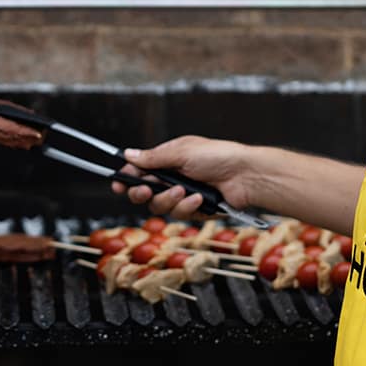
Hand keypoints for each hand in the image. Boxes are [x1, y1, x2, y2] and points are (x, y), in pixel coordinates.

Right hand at [113, 135, 251, 219]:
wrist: (247, 176)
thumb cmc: (219, 156)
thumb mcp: (182, 151)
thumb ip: (153, 157)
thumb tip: (128, 154)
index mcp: (169, 160)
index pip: (140, 171)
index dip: (127, 178)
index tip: (118, 184)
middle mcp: (173, 178)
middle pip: (145, 193)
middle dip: (143, 193)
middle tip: (146, 190)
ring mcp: (184, 195)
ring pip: (160, 207)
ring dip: (170, 200)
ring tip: (185, 191)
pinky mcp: (195, 210)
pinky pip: (180, 214)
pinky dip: (188, 207)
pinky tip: (200, 199)